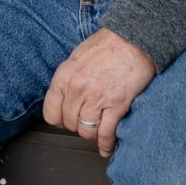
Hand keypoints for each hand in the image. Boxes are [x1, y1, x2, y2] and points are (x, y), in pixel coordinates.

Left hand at [42, 28, 154, 157]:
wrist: (134, 37)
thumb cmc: (108, 44)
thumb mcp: (78, 57)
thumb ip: (69, 78)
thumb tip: (67, 97)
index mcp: (64, 76)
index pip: (51, 113)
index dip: (60, 120)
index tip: (67, 120)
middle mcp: (77, 88)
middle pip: (69, 124)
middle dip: (78, 126)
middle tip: (87, 123)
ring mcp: (96, 97)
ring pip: (86, 132)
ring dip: (92, 135)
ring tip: (98, 131)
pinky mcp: (116, 104)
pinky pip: (106, 133)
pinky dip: (106, 144)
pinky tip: (107, 147)